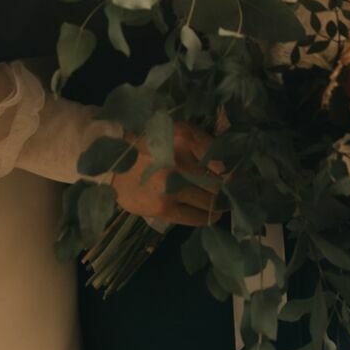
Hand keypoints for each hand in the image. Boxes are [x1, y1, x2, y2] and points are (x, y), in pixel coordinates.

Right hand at [106, 120, 226, 226]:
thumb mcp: (172, 132)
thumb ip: (199, 142)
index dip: (235, 169)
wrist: (110, 162)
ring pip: (209, 201)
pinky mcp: (163, 207)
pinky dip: (206, 217)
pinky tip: (211, 216)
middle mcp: (181, 161)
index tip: (239, 176)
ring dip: (219, 204)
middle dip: (228, 188)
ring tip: (222, 205)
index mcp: (184, 137)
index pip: (222, 157)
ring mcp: (172, 186)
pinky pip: (194, 217)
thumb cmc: (145, 145)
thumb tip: (228, 164)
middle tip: (233, 192)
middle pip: (219, 181)